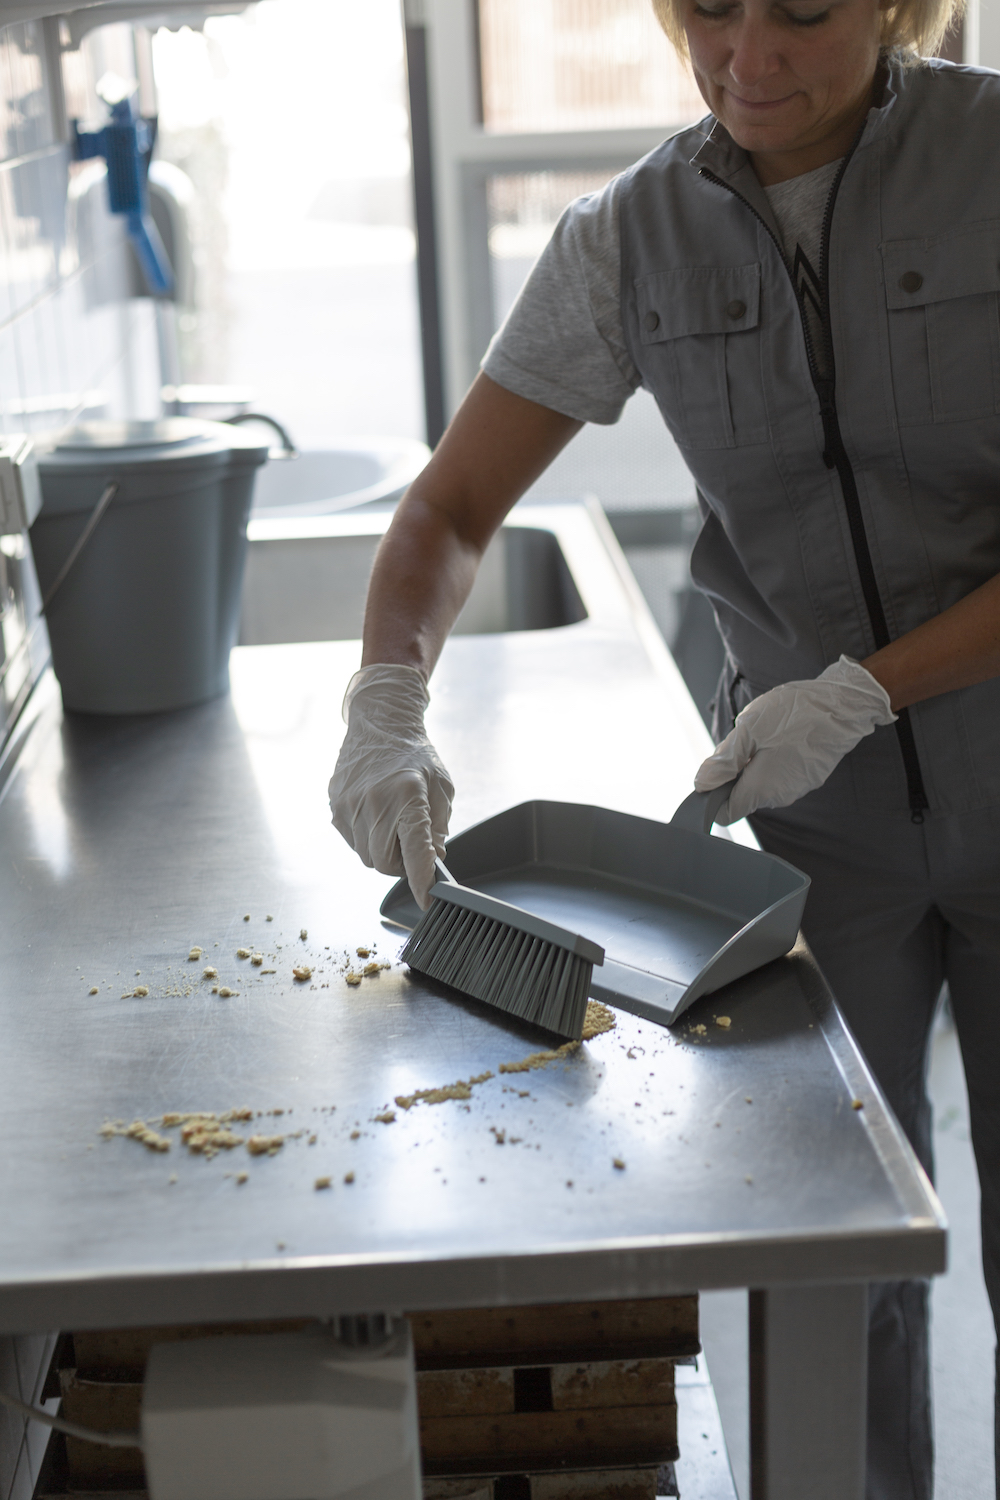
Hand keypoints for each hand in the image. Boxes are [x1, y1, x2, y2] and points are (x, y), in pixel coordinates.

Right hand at [329, 664, 454, 908]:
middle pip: (385, 863)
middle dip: (401, 864)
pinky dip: (366, 838)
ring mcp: (349, 805)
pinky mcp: (335, 806)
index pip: (415, 851)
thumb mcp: (442, 787)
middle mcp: (374, 802)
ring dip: (383, 850)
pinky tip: (376, 815)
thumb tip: (434, 860)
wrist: (379, 722)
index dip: (421, 881)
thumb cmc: (416, 754)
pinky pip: (352, 842)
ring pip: (367, 856)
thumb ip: (440, 827)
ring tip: (393, 822)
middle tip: (412, 844)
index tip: (427, 901)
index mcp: (407, 796)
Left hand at [695, 655, 895, 823]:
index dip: (713, 794)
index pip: (725, 812)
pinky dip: (773, 760)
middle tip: (744, 740)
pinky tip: (783, 736)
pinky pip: (780, 775)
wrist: (844, 704)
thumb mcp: (748, 728)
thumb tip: (702, 783)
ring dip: (755, 764)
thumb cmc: (796, 712)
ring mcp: (797, 789)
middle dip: (735, 773)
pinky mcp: (809, 778)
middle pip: (743, 796)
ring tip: (767, 734)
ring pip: (762, 784)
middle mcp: (779, 797)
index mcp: (760, 789)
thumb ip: (723, 760)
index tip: (715, 770)